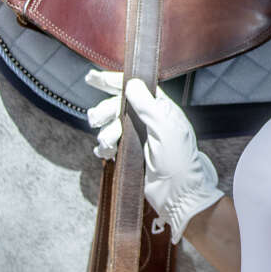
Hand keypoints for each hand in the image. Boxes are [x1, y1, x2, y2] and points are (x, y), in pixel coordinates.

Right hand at [84, 70, 223, 243]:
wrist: (177, 193)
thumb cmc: (178, 158)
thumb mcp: (165, 128)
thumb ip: (147, 105)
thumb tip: (132, 83)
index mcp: (160, 108)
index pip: (135, 87)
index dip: (113, 81)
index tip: (92, 78)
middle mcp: (147, 120)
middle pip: (117, 105)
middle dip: (104, 111)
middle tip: (95, 119)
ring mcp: (137, 137)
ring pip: (110, 126)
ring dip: (106, 133)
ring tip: (109, 144)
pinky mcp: (129, 154)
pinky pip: (108, 145)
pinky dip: (104, 148)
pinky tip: (108, 153)